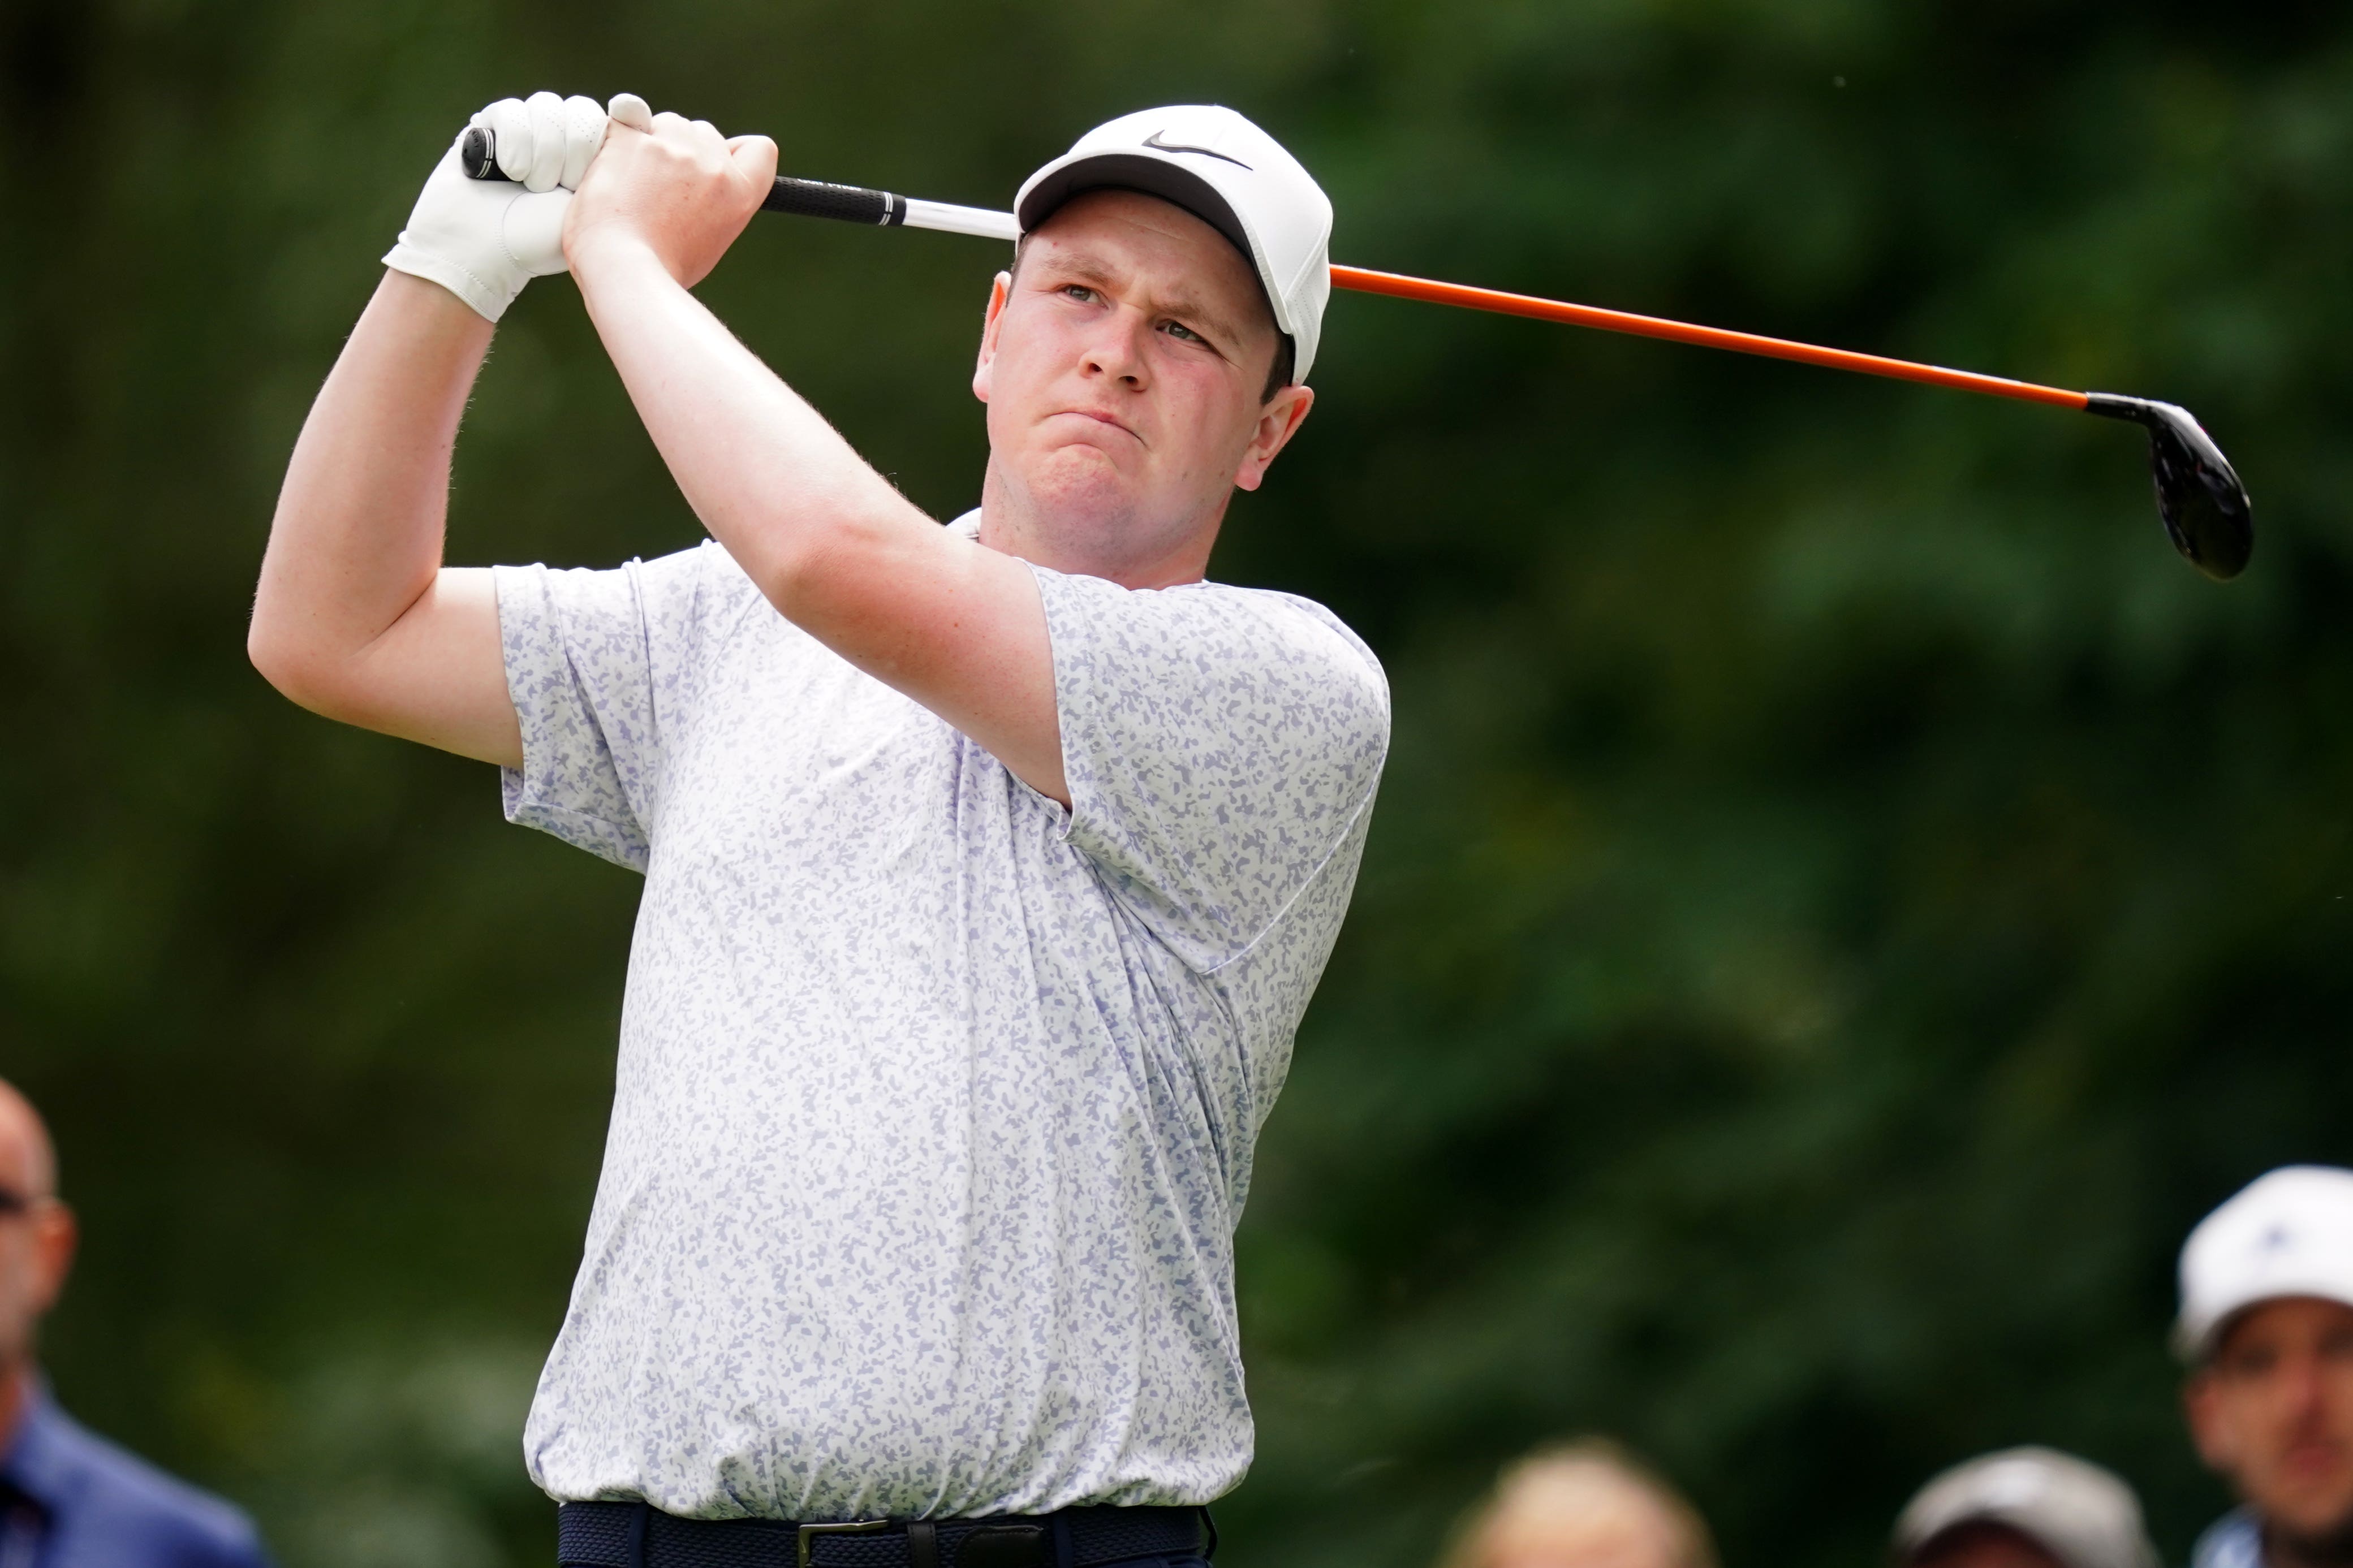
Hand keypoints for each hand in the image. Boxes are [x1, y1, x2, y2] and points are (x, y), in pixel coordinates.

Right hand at [382, 92, 608, 321]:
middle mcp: (562, 140)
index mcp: (595, 159)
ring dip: (543, 152)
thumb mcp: (595, 207)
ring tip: (533, 187)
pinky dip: (513, 143)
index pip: (611, 118)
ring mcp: (528, 130)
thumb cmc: (544, 240)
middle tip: (561, 188)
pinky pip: (511, 111)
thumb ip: (619, 162)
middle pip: (582, 110)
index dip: (601, 140)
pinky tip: (508, 171)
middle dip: (574, 152)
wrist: (485, 251)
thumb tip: (633, 108)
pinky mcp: (492, 125)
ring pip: (548, 107)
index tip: (591, 172)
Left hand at [563, 94, 777, 288]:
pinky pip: (624, 121)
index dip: (736, 152)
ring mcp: (671, 147)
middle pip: (704, 133)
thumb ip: (716, 204)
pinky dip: (614, 140)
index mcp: (739, 194)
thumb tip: (700, 186)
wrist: (621, 268)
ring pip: (666, 123)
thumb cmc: (660, 267)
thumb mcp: (710, 242)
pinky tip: (608, 170)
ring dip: (651, 142)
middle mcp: (712, 165)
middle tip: (659, 188)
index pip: (760, 149)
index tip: (716, 164)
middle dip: (684, 151)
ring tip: (631, 184)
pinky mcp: (631, 137)